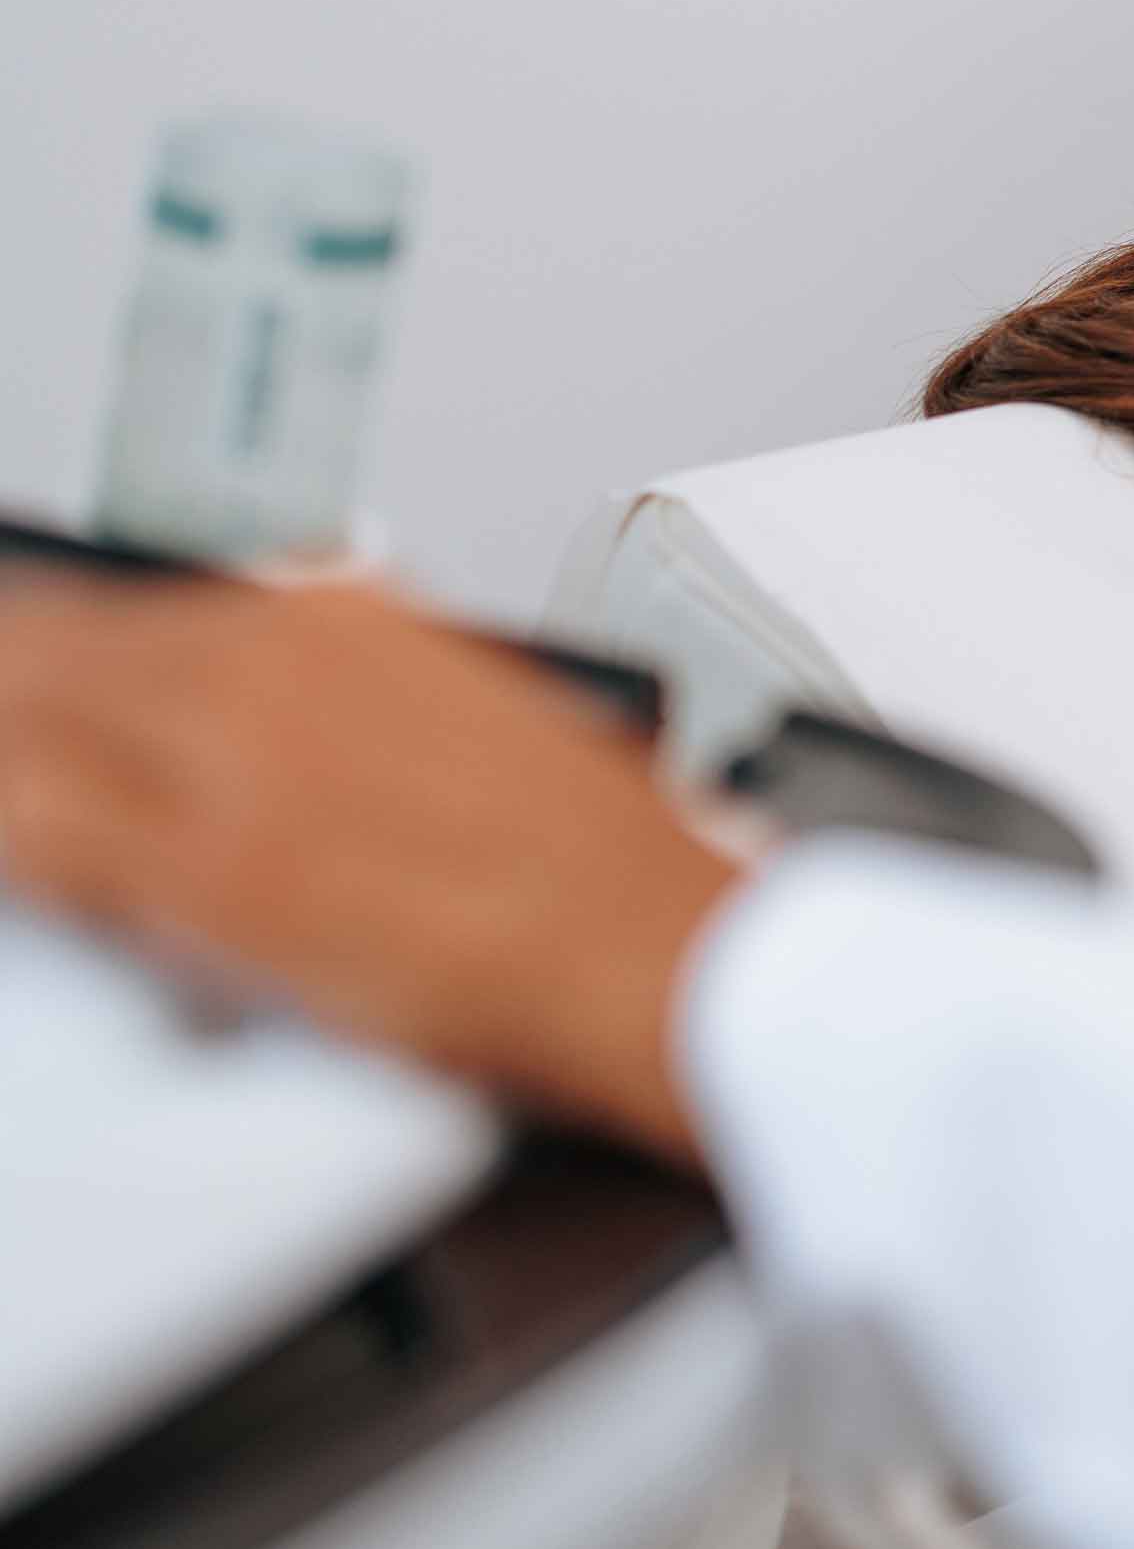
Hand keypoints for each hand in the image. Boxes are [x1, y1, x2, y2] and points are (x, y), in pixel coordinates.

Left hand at [0, 578, 731, 1158]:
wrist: (653, 944)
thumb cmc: (595, 854)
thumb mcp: (476, 702)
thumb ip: (353, 680)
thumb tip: (264, 681)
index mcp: (332, 614)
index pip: (113, 605)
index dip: (50, 649)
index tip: (35, 666)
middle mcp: (268, 663)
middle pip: (46, 656)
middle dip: (20, 692)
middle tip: (20, 725)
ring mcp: (229, 763)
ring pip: (23, 736)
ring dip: (16, 760)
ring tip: (28, 797)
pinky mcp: (210, 878)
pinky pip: (36, 842)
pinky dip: (24, 845)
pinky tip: (32, 858)